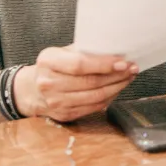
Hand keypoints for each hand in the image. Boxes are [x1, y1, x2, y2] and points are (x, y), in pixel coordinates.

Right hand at [20, 47, 137, 122]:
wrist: (33, 89)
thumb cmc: (54, 67)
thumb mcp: (62, 52)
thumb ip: (84, 51)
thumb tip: (115, 51)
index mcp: (48, 62)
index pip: (80, 65)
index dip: (104, 65)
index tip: (123, 62)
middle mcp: (48, 83)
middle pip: (90, 82)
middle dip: (116, 76)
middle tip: (132, 69)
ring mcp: (55, 102)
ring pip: (95, 97)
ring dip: (116, 87)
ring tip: (128, 78)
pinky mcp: (64, 114)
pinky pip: (93, 107)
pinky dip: (109, 98)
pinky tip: (116, 89)